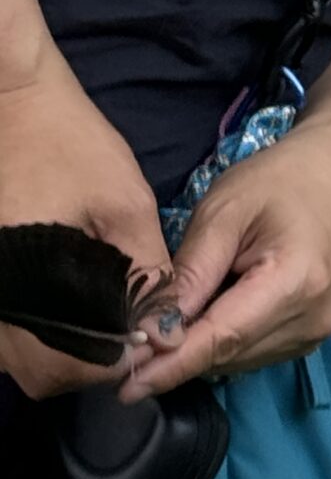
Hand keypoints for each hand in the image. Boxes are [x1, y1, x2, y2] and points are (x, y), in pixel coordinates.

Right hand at [0, 58, 171, 398]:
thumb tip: (167, 330)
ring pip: (24, 361)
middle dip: (93, 361)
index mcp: (29, 291)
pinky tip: (72, 301)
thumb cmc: (68, 147)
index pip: (75, 366)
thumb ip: (147, 273)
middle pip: (44, 374)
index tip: (150, 337)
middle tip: (132, 327)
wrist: (10, 105)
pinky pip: (10, 337)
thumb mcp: (124, 205)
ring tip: (108, 312)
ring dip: (67, 351)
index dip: (120, 358)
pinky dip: (42, 333)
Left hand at [121, 102, 330, 403]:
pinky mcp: (311, 332)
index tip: (123, 387)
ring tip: (181, 306)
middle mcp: (311, 318)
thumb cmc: (280, 177)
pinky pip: (251, 352)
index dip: (169, 366)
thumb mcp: (224, 210)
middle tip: (130, 338)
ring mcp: (315, 330)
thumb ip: (189, 273)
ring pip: (235, 359)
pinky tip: (212, 306)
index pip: (220, 339)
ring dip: (199, 345)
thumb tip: (150, 332)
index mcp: (294, 282)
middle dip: (176, 353)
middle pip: (226, 355)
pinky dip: (222, 339)